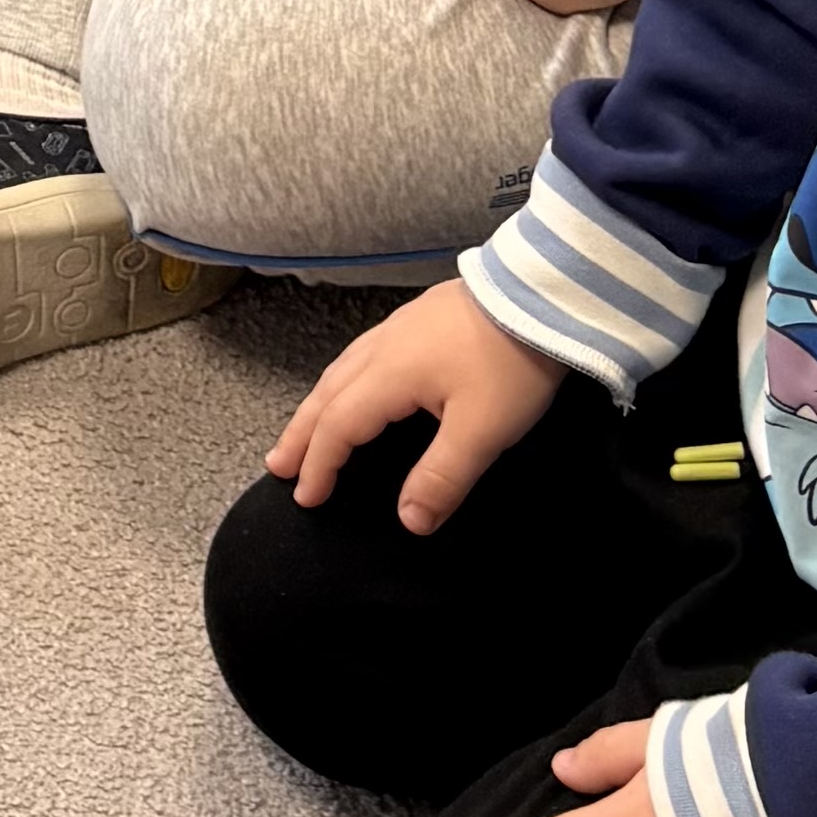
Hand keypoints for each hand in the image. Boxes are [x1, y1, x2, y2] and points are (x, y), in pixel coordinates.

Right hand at [265, 279, 559, 526]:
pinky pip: (358, 358)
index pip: (339, 426)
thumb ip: (442, 477)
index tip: (305, 498)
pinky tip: (352, 386)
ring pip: (339, 373)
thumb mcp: (482, 430)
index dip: (320, 464)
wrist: (539, 294)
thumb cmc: (509, 363)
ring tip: (303, 431)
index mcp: (389, 377)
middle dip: (300, 435)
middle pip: (326, 396)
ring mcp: (396, 330)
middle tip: (277, 465)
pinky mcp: (415, 321)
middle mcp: (381, 350)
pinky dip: (340, 384)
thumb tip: (409, 522)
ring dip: (316, 407)